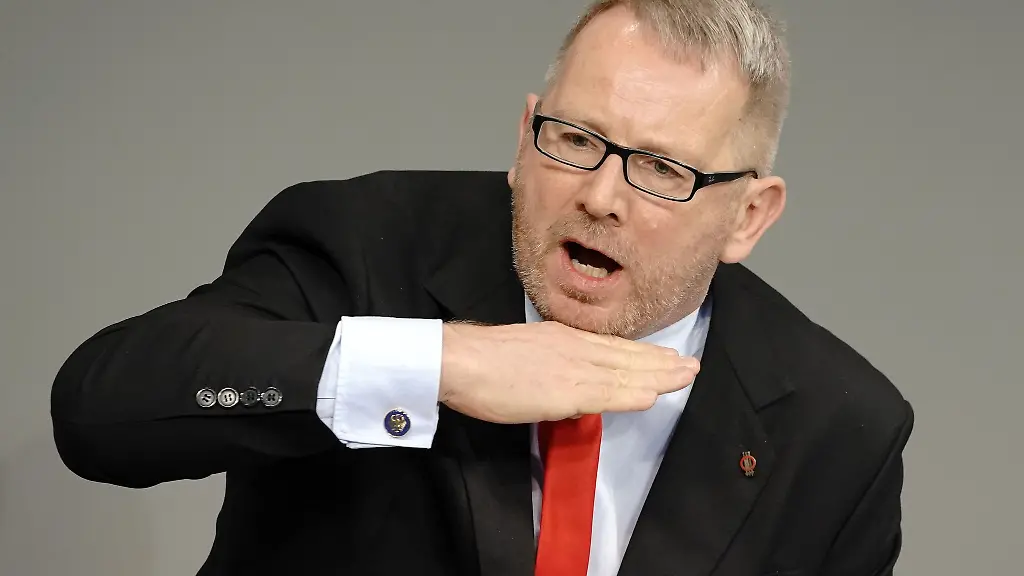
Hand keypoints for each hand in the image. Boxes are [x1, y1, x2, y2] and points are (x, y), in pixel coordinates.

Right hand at [438, 321, 698, 423]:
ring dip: (658, 375)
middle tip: (690, 365)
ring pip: (624, 372)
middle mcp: (574, 348)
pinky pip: (606, 392)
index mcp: (563, 338)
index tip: (666, 356)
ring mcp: (571, 368)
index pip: (612, 347)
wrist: (460, 359)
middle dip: (661, 362)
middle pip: (626, 356)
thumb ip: (551, 360)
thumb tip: (564, 378)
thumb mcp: (527, 349)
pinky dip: (631, 393)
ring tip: (685, 377)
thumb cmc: (481, 359)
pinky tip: (652, 396)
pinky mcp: (564, 390)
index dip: (643, 353)